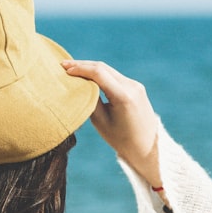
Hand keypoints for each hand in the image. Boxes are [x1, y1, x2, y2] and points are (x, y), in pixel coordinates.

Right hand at [61, 59, 161, 187]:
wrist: (148, 147)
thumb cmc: (121, 140)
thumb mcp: (101, 122)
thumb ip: (90, 100)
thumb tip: (79, 84)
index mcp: (124, 96)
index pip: (99, 73)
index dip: (80, 69)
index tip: (64, 70)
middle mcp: (132, 86)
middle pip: (103, 67)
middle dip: (82, 65)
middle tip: (63, 65)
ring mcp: (135, 85)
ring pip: (108, 70)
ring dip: (90, 68)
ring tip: (72, 68)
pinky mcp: (136, 87)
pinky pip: (114, 76)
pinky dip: (99, 74)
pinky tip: (87, 75)